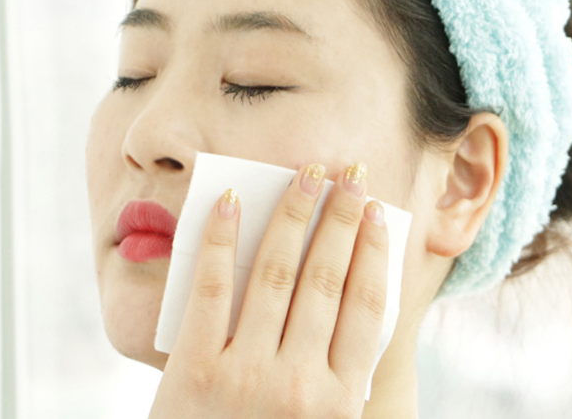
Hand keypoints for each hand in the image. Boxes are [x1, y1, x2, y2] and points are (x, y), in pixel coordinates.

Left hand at [149, 162, 388, 418]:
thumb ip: (343, 372)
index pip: (368, 306)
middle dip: (342, 218)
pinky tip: (230, 201)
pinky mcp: (194, 370)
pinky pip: (210, 290)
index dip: (375, 251)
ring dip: (294, 215)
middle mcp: (300, 383)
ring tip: (308, 175)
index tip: (378, 212)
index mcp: (341, 399)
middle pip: (328, 279)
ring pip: (276, 274)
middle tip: (351, 175)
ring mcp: (245, 374)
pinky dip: (220, 241)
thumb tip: (361, 293)